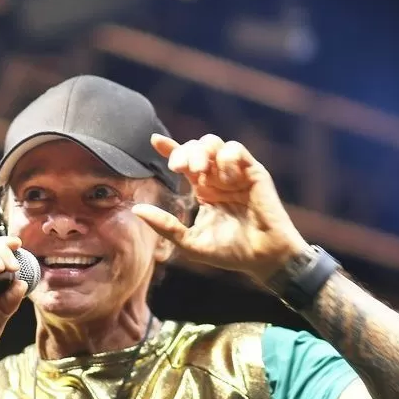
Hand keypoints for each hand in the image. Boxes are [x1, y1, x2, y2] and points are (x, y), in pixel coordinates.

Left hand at [132, 134, 309, 282]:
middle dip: (185, 152)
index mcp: (203, 190)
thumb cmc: (230, 253)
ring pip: (215, 142)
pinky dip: (226, 159)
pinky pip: (236, 149)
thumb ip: (165, 226)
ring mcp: (235, 173)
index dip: (169, 148)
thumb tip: (137, 209)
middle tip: (181, 169)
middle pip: (196, 147)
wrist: (262, 257)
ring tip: (200, 173)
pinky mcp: (253, 172)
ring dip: (203, 152)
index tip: (154, 141)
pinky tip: (225, 180)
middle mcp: (218, 178)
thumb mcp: (190, 243)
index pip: (185, 162)